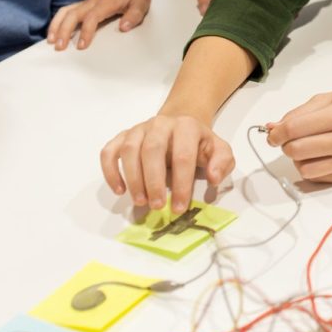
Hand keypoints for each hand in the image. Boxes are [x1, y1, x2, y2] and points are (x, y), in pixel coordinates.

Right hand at [48, 0, 151, 49]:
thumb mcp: (141, 2)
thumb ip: (134, 15)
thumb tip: (124, 27)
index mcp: (106, 3)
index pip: (92, 17)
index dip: (86, 31)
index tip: (81, 45)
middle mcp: (92, 2)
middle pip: (72, 15)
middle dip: (64, 30)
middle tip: (59, 48)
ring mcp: (85, 3)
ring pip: (65, 11)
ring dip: (56, 25)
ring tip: (51, 41)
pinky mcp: (82, 5)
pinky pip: (65, 12)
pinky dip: (56, 22)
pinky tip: (53, 34)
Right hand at [101, 114, 235, 211]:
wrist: (180, 124)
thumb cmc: (198, 144)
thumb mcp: (219, 150)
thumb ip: (222, 162)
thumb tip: (213, 178)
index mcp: (186, 126)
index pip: (183, 156)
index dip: (181, 183)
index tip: (180, 207)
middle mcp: (160, 123)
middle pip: (152, 150)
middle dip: (153, 181)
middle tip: (157, 206)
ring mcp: (139, 129)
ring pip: (129, 150)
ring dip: (133, 178)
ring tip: (140, 202)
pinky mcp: (123, 136)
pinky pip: (109, 151)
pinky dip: (110, 171)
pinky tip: (118, 190)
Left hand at [267, 86, 331, 183]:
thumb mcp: (327, 98)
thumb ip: (297, 113)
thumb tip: (272, 128)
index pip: (294, 130)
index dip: (276, 133)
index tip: (273, 134)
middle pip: (296, 151)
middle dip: (286, 144)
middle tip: (291, 137)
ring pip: (303, 168)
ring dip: (298, 158)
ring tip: (308, 145)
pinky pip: (317, 176)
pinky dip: (312, 166)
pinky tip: (320, 153)